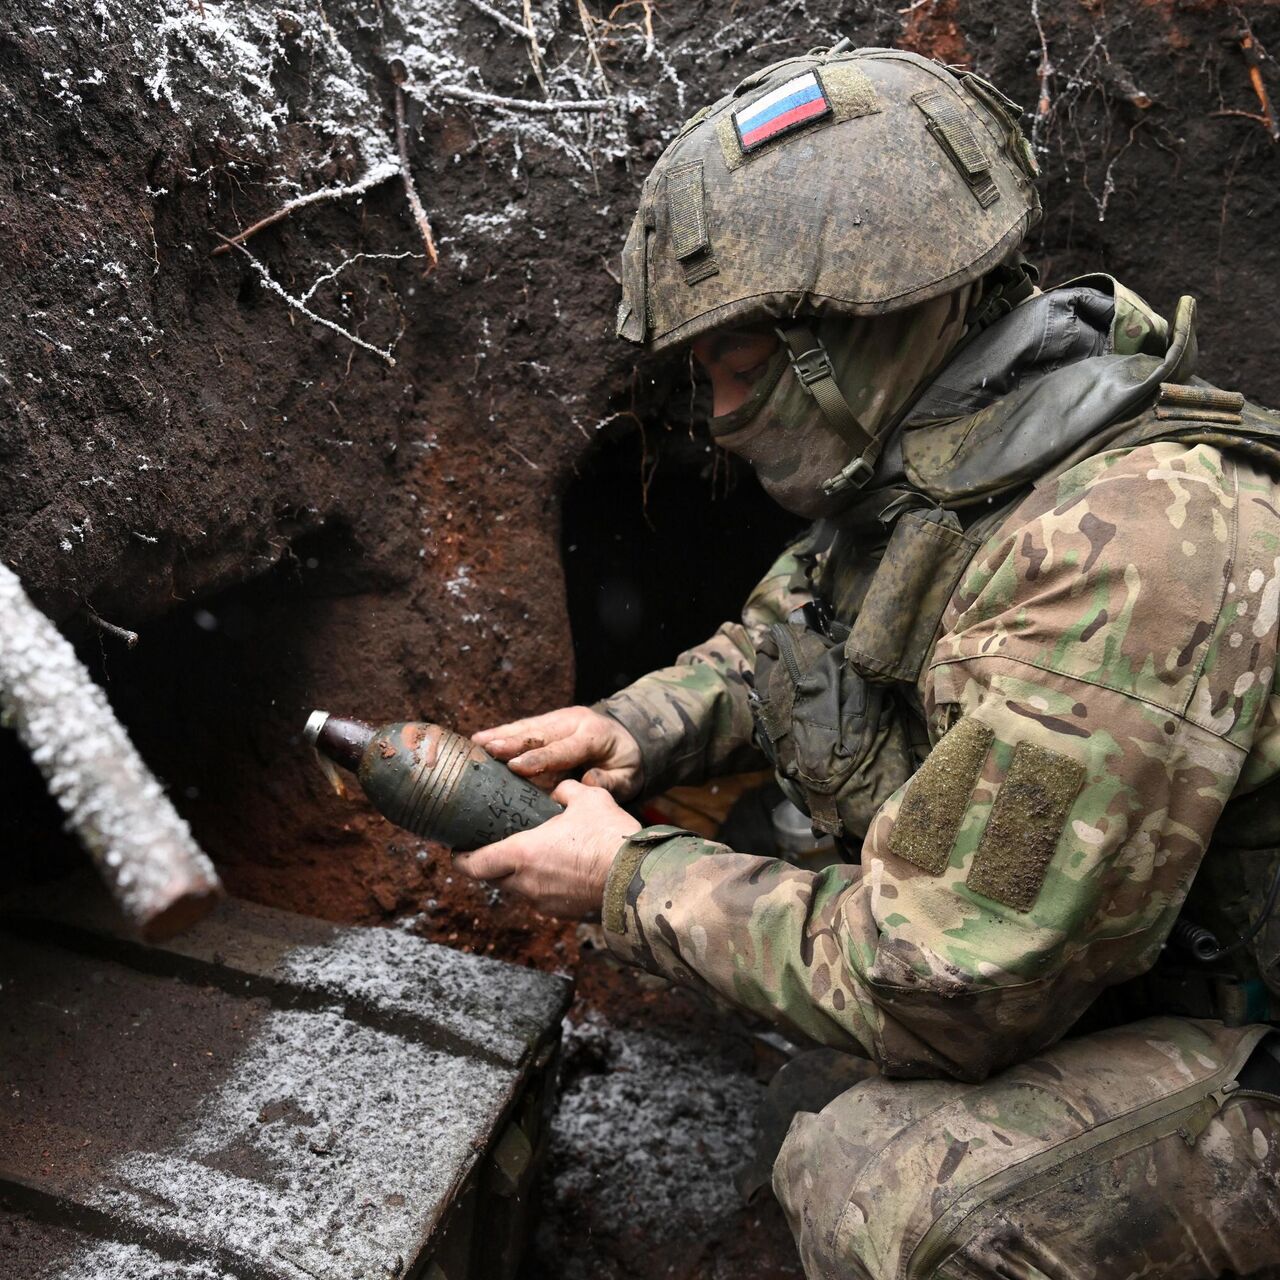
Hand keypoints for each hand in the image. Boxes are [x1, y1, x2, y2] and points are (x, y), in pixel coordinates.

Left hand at [453, 780, 640, 919]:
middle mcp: (527, 883)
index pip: (475, 864)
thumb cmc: (608, 837)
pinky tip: (563, 870)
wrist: (638, 878)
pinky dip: (546, 885)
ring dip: (521, 876)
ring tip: (534, 857)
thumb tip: (560, 790)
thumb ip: (567, 791)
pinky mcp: (565, 913)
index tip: (458, 851)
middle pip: (494, 879)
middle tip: (495, 848)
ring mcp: (545, 902)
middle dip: (491, 865)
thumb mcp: (588, 799)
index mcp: (521, 854)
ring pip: (520, 890)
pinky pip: (545, 898)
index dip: (462, 859)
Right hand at [472, 705, 642, 798]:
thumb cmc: (624, 764)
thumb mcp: (628, 778)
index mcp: (594, 735)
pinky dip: (502, 733)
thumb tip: (588, 782)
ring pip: (527, 727)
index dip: (539, 758)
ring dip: (501, 734)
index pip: (563, 749)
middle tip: (487, 749)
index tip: (516, 767)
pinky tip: (480, 740)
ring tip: (476, 742)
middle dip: (512, 742)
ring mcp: (560, 718)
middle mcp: (574, 722)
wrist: (628, 739)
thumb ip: (610, 782)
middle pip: (539, 733)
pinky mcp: (549, 721)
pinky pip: (524, 727)